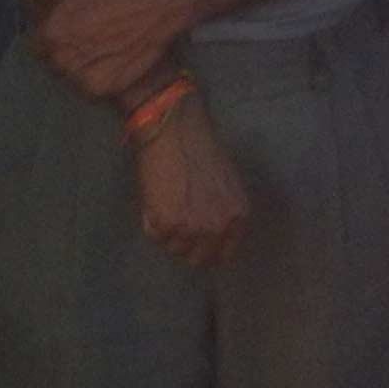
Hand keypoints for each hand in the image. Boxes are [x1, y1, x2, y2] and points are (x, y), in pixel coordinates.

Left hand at [9, 0, 195, 102]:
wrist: (160, 3)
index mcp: (53, 32)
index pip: (37, 45)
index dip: (52, 34)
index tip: (70, 25)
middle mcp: (65, 58)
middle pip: (53, 62)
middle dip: (65, 51)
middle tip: (88, 35)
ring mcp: (84, 76)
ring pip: (69, 77)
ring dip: (78, 67)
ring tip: (100, 47)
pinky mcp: (105, 88)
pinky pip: (88, 89)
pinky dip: (94, 79)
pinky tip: (109, 60)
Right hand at [132, 95, 251, 266]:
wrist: (175, 128)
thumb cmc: (200, 146)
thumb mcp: (225, 183)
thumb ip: (222, 211)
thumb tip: (208, 232)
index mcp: (238, 216)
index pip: (224, 254)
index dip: (206, 249)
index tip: (194, 242)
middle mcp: (219, 227)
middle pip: (197, 259)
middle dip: (184, 245)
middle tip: (174, 224)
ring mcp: (193, 228)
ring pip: (173, 249)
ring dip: (166, 233)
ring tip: (164, 203)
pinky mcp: (167, 223)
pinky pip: (154, 235)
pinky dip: (150, 220)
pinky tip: (154, 197)